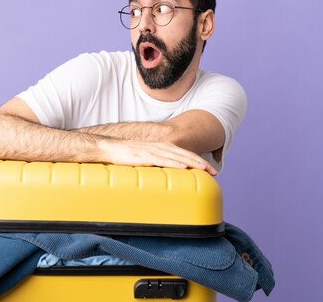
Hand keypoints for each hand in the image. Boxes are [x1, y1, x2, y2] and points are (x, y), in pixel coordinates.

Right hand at [97, 138, 217, 174]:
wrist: (108, 148)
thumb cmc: (125, 155)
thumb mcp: (144, 159)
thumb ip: (156, 163)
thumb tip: (165, 175)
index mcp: (160, 147)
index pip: (183, 153)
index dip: (197, 159)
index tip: (209, 169)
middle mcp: (159, 146)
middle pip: (184, 154)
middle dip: (200, 162)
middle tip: (214, 171)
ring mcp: (152, 150)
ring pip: (177, 156)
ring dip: (192, 162)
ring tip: (204, 169)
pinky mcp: (144, 156)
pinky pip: (162, 160)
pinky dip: (174, 163)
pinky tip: (183, 167)